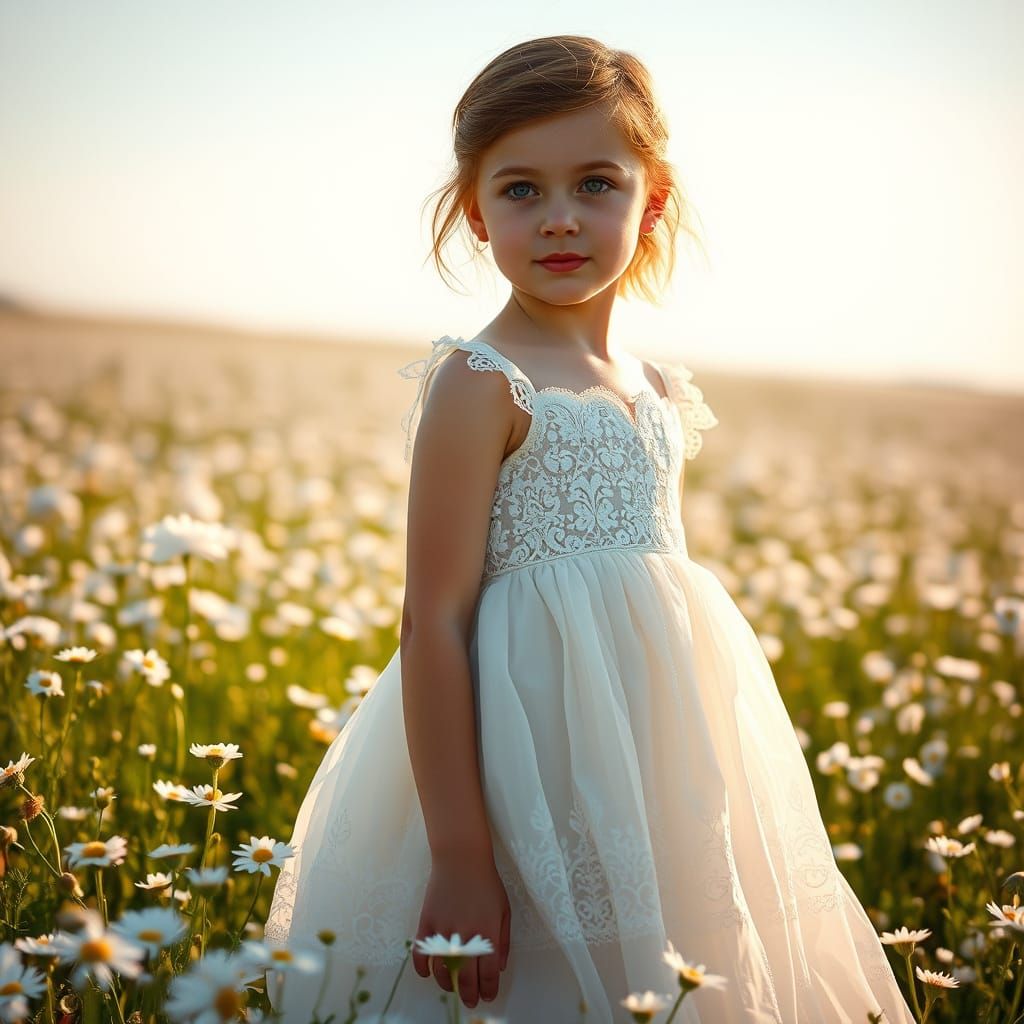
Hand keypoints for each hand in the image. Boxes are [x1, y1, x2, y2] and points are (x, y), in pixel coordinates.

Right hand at [412, 853, 510, 1007]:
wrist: (461, 858)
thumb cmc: (486, 882)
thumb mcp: (504, 909)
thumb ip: (503, 940)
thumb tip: (499, 967)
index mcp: (488, 933)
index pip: (488, 973)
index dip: (488, 989)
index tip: (487, 996)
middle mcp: (466, 935)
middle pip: (466, 978)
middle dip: (469, 994)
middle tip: (470, 1000)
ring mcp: (444, 929)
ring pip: (442, 970)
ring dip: (447, 984)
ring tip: (451, 987)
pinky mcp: (427, 922)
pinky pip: (421, 953)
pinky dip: (423, 968)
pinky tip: (428, 973)